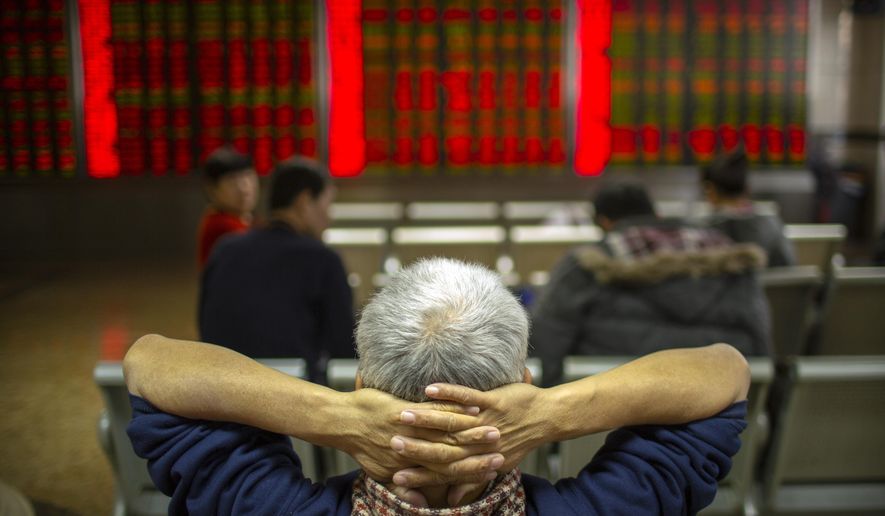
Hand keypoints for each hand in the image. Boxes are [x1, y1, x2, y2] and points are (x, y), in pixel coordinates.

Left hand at [338, 388, 504, 483]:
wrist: (342, 423)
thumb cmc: (362, 445)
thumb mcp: (381, 471)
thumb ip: (403, 483)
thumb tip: (418, 499)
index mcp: (412, 465)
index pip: (449, 473)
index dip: (474, 472)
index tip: (495, 468)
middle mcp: (414, 450)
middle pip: (454, 455)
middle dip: (480, 455)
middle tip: (501, 453)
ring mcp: (409, 430)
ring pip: (448, 433)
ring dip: (473, 432)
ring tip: (494, 431)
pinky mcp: (402, 411)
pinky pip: (433, 409)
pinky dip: (454, 408)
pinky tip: (471, 408)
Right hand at [390, 382, 548, 491]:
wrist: (548, 417)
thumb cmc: (521, 440)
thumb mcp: (498, 464)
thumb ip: (471, 481)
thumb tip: (452, 501)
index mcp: (478, 460)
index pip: (443, 472)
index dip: (419, 476)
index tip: (396, 478)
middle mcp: (479, 444)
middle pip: (442, 449)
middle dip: (414, 447)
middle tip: (391, 443)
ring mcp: (486, 421)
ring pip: (450, 422)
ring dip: (425, 418)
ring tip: (402, 415)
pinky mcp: (493, 401)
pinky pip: (467, 396)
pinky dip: (448, 393)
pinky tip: (429, 389)